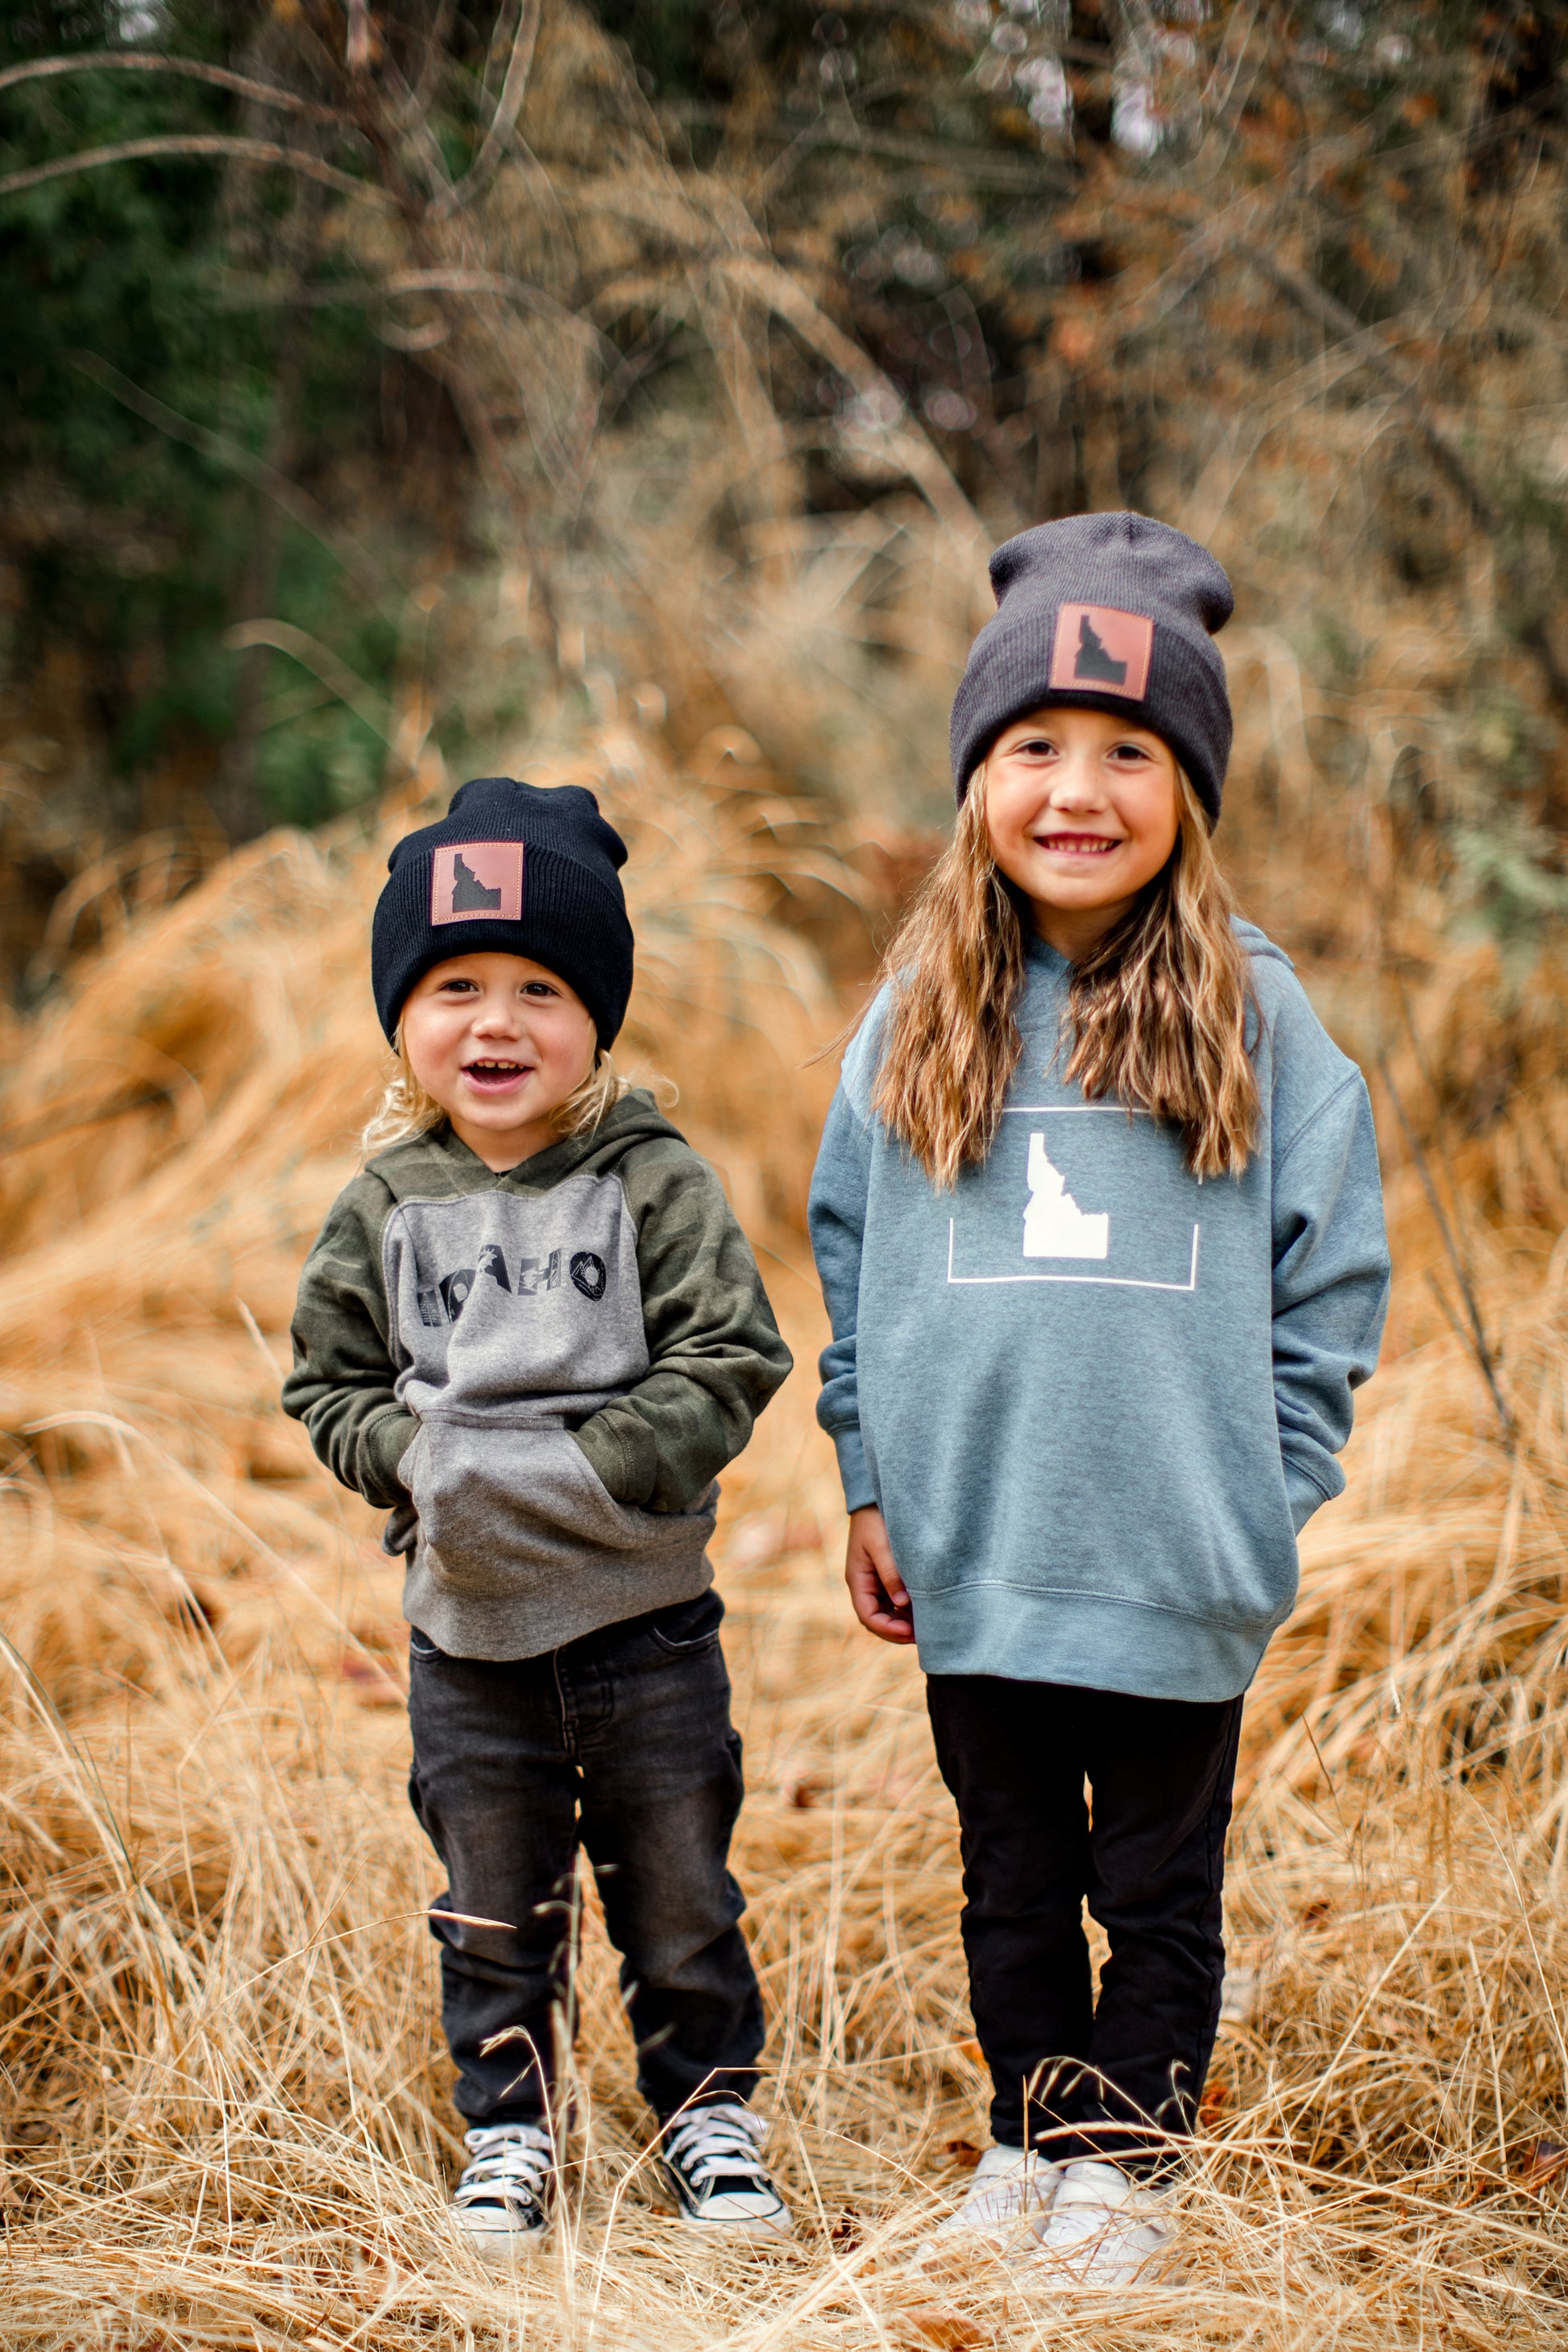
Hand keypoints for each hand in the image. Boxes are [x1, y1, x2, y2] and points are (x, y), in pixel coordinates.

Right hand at [844, 1506, 914, 1644]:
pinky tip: (925, 1610)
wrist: (875, 1498)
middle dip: (898, 1631)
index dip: (888, 1629)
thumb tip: (902, 1603)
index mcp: (858, 1580)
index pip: (868, 1616)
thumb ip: (891, 1574)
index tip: (910, 1632)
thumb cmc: (876, 1519)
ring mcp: (875, 1582)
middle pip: (878, 1619)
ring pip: (888, 1612)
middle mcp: (865, 1585)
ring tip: (927, 1626)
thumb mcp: (882, 1546)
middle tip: (924, 1636)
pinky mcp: (887, 1576)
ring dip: (904, 1622)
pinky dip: (908, 1609)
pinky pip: (895, 1600)